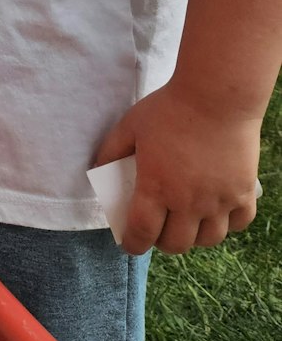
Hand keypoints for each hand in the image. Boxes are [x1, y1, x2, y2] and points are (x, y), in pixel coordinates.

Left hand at [92, 81, 262, 254]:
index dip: (133, 245)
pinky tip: (217, 212)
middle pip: (176, 244)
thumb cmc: (169, 109)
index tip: (130, 244)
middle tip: (158, 228)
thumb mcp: (130, 126)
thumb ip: (111, 151)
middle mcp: (188, 202)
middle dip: (162, 242)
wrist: (217, 95)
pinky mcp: (243, 192)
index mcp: (156, 187)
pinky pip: (238, 224)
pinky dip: (226, 224)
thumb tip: (98, 170)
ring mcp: (219, 200)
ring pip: (208, 240)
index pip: (141, 233)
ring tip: (187, 222)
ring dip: (194, 236)